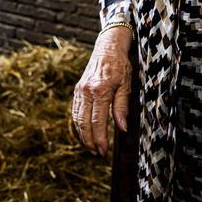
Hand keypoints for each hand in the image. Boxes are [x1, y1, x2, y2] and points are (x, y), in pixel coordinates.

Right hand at [72, 26, 131, 155]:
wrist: (107, 47)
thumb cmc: (120, 65)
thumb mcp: (126, 85)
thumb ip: (122, 107)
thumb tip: (122, 128)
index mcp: (100, 90)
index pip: (97, 121)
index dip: (100, 138)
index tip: (104, 151)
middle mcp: (87, 91)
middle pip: (84, 122)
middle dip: (90, 141)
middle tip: (97, 153)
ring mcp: (80, 90)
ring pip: (77, 118)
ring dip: (82, 134)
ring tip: (91, 147)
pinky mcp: (78, 89)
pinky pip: (75, 110)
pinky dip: (78, 123)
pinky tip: (84, 132)